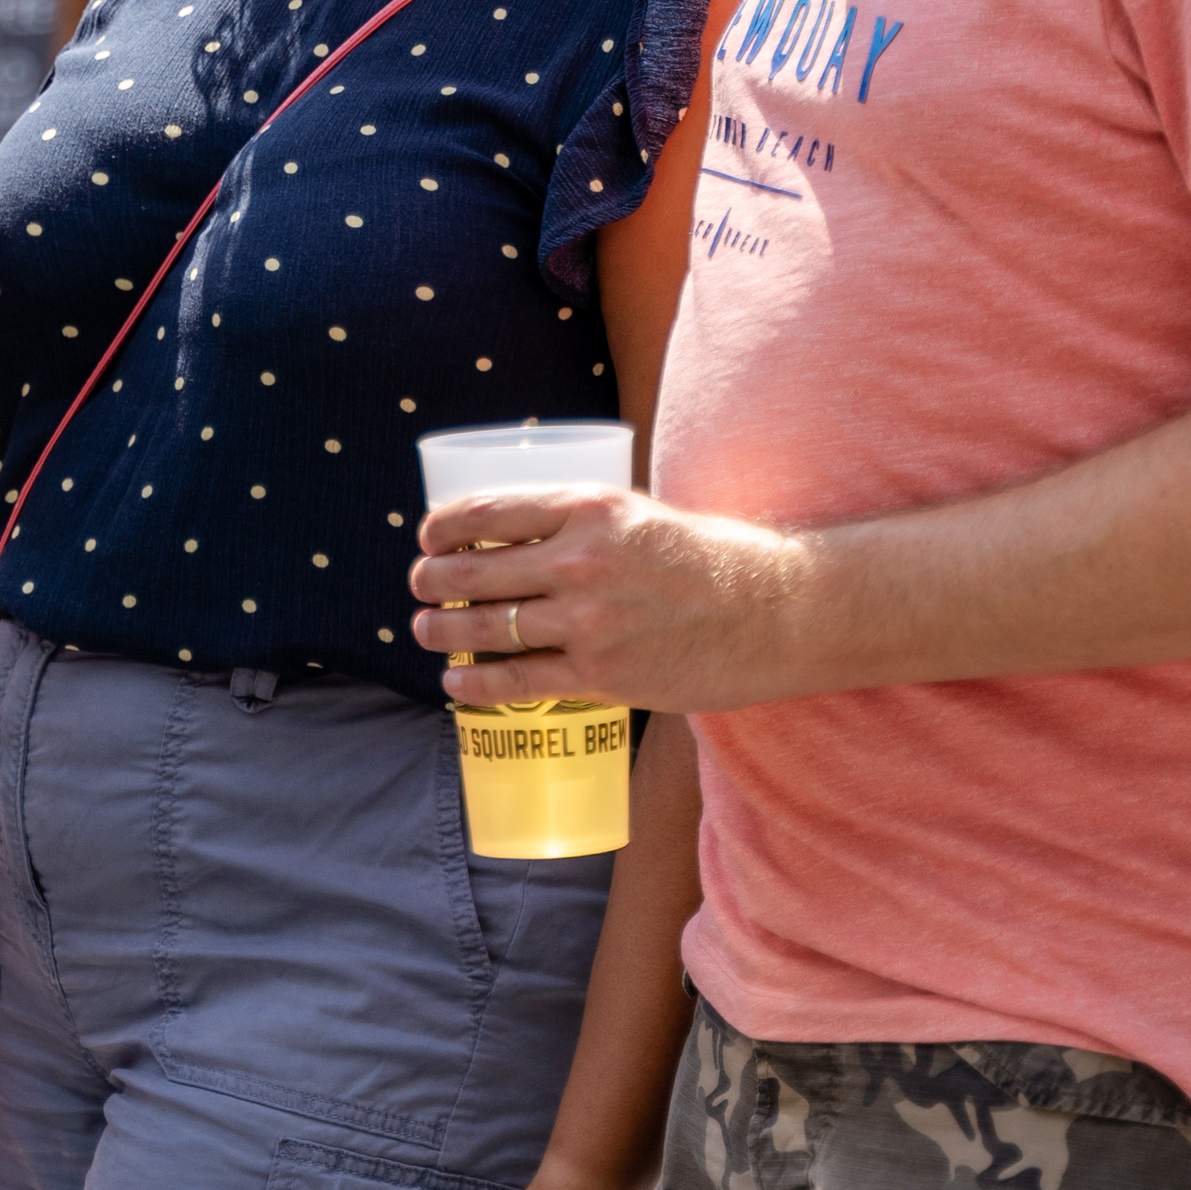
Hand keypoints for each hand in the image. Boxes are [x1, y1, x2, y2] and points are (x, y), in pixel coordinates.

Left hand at [408, 486, 818, 714]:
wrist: (770, 610)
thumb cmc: (703, 558)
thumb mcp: (635, 513)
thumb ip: (579, 522)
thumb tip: (516, 534)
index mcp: (587, 507)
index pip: (487, 511)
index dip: (443, 526)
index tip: (427, 536)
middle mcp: (580, 559)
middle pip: (474, 570)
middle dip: (431, 580)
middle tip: (420, 586)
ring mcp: (588, 619)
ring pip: (487, 626)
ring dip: (441, 630)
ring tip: (426, 631)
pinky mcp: (601, 672)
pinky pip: (518, 680)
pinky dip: (476, 682)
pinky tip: (455, 682)